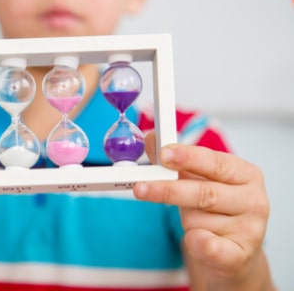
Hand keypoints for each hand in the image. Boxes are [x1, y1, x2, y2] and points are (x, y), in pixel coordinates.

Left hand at [134, 131, 270, 288]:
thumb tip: (150, 139)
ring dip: (185, 220)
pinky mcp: (239, 256)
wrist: (232, 255)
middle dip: (168, 190)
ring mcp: (250, 230)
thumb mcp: (198, 181)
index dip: (187, 157)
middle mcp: (253, 200)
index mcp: (245, 175)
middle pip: (204, 192)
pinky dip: (196, 242)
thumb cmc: (215, 212)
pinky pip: (207, 246)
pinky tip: (195, 240)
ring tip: (194, 223)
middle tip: (141, 187)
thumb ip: (176, 161)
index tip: (163, 154)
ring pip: (197, 220)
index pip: (215, 162)